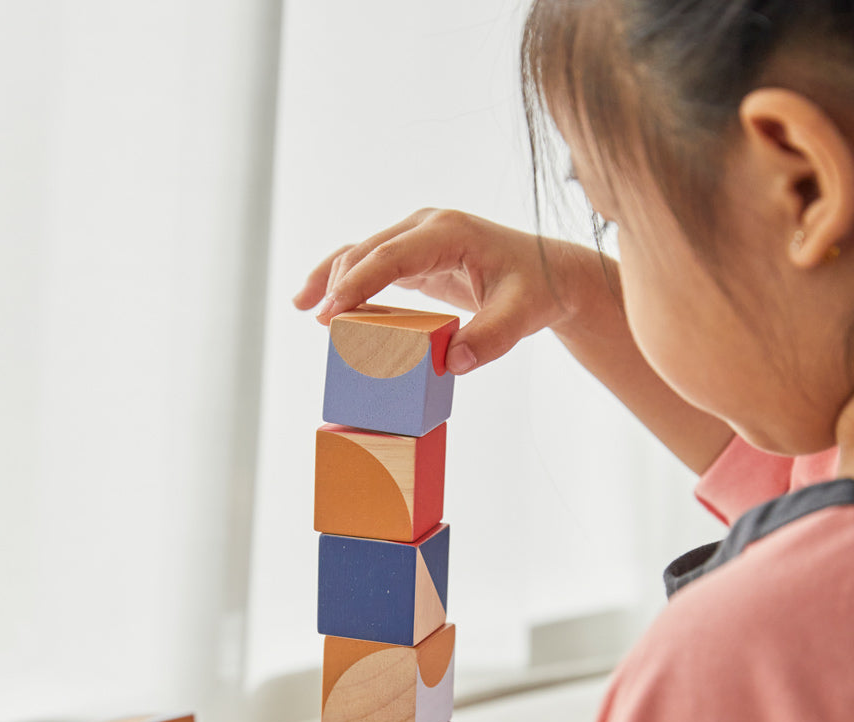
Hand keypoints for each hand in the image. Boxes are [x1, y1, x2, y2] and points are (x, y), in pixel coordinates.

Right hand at [293, 207, 601, 375]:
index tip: (331, 313)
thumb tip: (450, 363)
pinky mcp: (415, 256)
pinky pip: (372, 264)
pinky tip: (318, 301)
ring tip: (302, 306)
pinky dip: (345, 280)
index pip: (391, 255)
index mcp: (448, 232)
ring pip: (363, 252)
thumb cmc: (534, 290)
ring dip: (331, 277)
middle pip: (369, 250)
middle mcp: (427, 227)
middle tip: (321, 324)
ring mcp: (418, 238)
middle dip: (338, 283)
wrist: (550, 274)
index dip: (357, 283)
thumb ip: (488, 339)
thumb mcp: (519, 316)